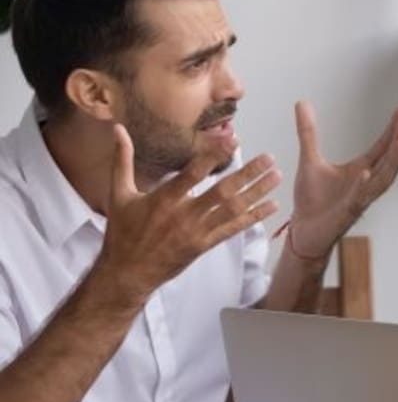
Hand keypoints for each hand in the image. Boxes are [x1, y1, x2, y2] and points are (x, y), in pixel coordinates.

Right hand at [98, 124, 280, 298]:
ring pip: (232, 210)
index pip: (193, 174)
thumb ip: (122, 160)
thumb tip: (118, 129)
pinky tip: (271, 206)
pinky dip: (254, 217)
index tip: (234, 141)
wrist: (127, 273)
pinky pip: (233, 230)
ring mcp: (197, 232)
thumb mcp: (118, 194)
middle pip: (222, 192)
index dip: (214, 156)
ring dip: (257, 193)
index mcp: (163, 200)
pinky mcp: (204, 245)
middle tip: (269, 158)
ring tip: (277, 176)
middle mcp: (184, 216)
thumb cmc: (123, 232)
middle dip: (248, 174)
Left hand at [288, 102, 397, 259]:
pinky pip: (359, 198)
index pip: (382, 146)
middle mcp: (366, 183)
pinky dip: (364, 186)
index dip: (393, 129)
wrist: (303, 231)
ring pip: (383, 179)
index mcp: (360, 170)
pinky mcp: (347, 212)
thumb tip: (302, 102)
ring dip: (393, 161)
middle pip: (389, 160)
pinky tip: (367, 173)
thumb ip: (308, 132)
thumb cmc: (311, 200)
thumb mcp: (309, 159)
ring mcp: (359, 198)